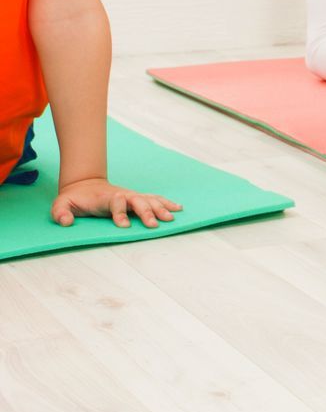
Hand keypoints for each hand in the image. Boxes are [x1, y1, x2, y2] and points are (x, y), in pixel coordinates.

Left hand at [50, 178, 181, 229]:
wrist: (84, 185)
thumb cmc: (74, 198)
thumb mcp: (61, 204)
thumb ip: (60, 212)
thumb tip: (66, 222)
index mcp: (106, 198)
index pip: (116, 202)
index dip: (119, 213)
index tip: (123, 226)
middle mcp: (122, 195)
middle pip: (138, 201)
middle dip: (146, 212)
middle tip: (154, 225)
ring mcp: (131, 196)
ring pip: (149, 200)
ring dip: (160, 208)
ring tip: (171, 218)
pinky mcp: (137, 198)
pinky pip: (154, 199)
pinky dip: (166, 203)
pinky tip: (178, 208)